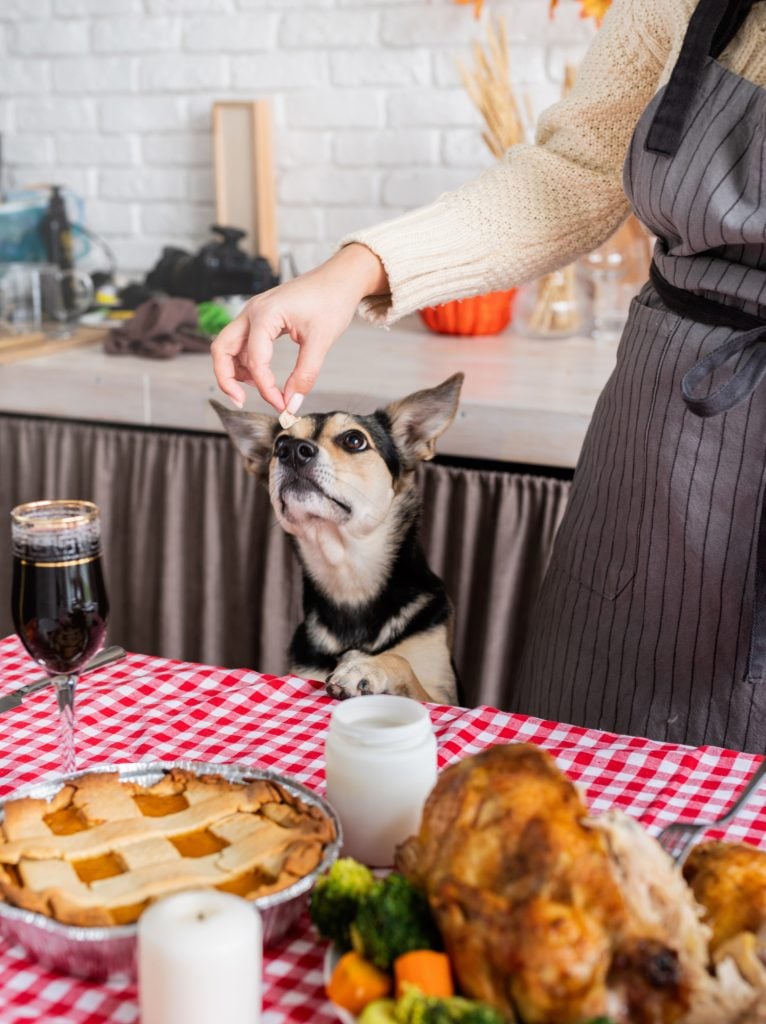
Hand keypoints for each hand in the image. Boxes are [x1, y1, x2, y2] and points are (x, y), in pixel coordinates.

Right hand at [211, 243, 387, 411]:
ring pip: (227, 345)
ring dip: (234, 370)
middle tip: (240, 401)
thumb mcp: (321, 341)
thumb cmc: (332, 299)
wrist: (340, 278)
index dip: (265, 387)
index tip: (281, 405)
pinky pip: (240, 342)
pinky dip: (244, 360)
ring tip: (256, 389)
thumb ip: (305, 375)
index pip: (255, 360)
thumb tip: (291, 403)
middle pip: (221, 348)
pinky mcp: (260, 317)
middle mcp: (253, 311)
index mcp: (266, 314)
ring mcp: (253, 313)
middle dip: (226, 378)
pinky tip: (259, 375)